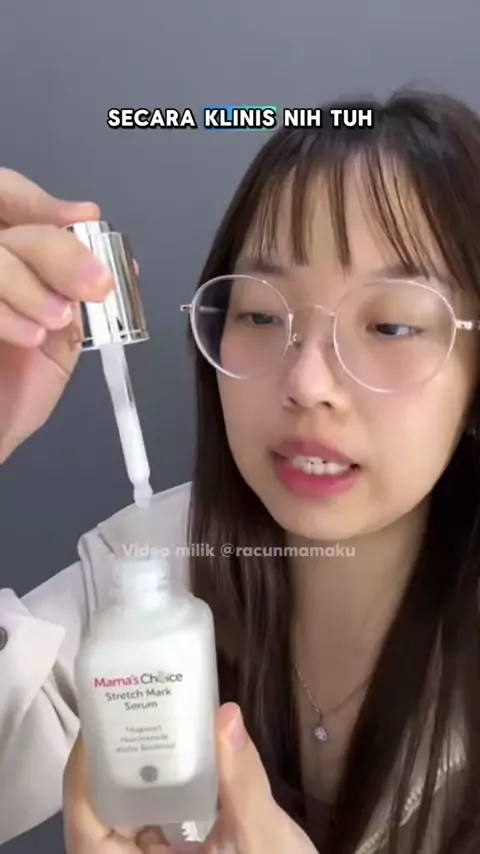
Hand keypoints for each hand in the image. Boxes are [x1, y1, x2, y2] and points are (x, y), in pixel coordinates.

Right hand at [0, 168, 113, 462]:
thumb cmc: (12, 396)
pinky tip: (31, 338)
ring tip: (57, 323)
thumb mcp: (58, 345)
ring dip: (32, 284)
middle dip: (57, 248)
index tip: (86, 218)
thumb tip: (120, 267)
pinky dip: (7, 312)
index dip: (44, 204)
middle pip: (8, 221)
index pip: (10, 201)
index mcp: (7, 266)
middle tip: (94, 286)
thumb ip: (78, 303)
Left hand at [63, 703, 317, 853]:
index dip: (85, 776)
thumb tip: (227, 714)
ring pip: (122, 821)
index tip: (102, 724)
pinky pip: (148, 827)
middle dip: (111, 764)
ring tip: (147, 722)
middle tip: (129, 709)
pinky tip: (172, 758)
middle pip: (99, 818)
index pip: (86, 829)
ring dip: (132, 776)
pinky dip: (155, 793)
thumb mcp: (261, 838)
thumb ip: (241, 778)